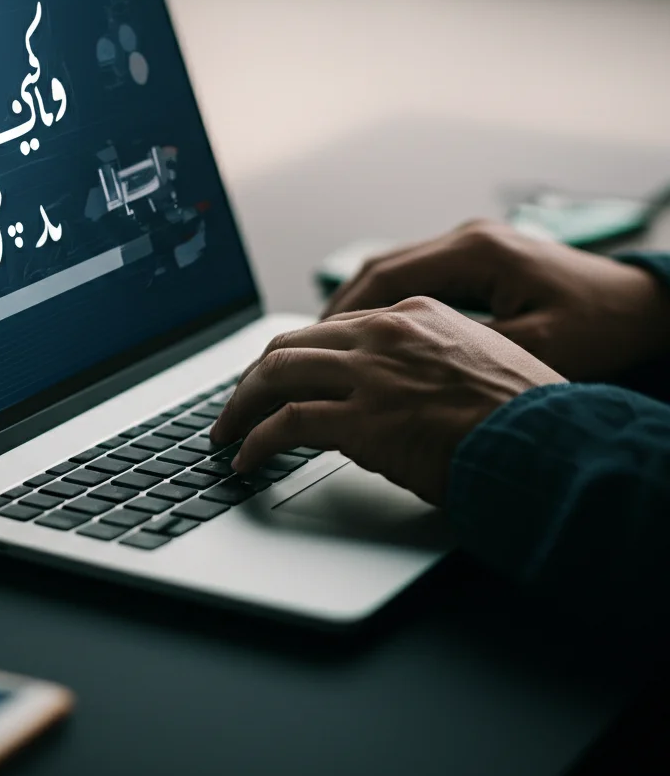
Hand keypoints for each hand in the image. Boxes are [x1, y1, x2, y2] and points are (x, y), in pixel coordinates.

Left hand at [209, 297, 563, 505]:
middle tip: (235, 404)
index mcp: (414, 315)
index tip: (276, 377)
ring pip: (276, 375)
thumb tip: (397, 388)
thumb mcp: (478, 363)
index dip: (294, 355)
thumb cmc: (527, 414)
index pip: (331, 327)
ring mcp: (371, 374)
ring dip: (240, 406)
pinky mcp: (362, 419)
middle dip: (253, 376)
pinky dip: (256, 442)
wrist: (550, 443)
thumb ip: (428, 363)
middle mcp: (386, 334)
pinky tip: (245, 460)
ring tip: (225, 433)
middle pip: (291, 344)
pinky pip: (286, 424)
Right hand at [325, 221, 669, 380]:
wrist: (642, 307)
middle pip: (378, 269)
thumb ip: (467, 354)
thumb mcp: (536, 349)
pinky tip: (368, 334)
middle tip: (304, 349)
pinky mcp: (476, 261)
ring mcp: (470, 246)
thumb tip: (405, 373)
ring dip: (356, 308)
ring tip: (325, 345)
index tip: (314, 347)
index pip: (386, 277)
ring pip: (390, 272)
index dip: (343, 315)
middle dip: (337, 311)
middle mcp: (467, 239)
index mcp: (477, 252)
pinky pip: (412, 279)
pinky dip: (383, 306)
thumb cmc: (600, 328)